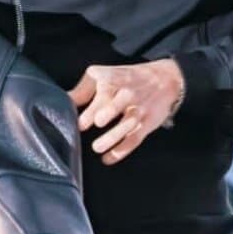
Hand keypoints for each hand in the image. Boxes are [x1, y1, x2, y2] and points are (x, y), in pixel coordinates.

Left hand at [67, 59, 184, 164]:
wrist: (168, 79)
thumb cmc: (131, 79)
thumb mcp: (110, 75)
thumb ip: (85, 89)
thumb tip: (64, 101)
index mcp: (119, 78)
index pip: (110, 79)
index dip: (99, 89)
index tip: (84, 103)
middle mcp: (130, 93)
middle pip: (120, 101)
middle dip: (109, 110)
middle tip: (97, 121)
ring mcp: (140, 109)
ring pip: (128, 123)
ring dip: (113, 136)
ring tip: (97, 147)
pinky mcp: (147, 124)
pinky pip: (135, 139)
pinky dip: (121, 151)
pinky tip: (107, 158)